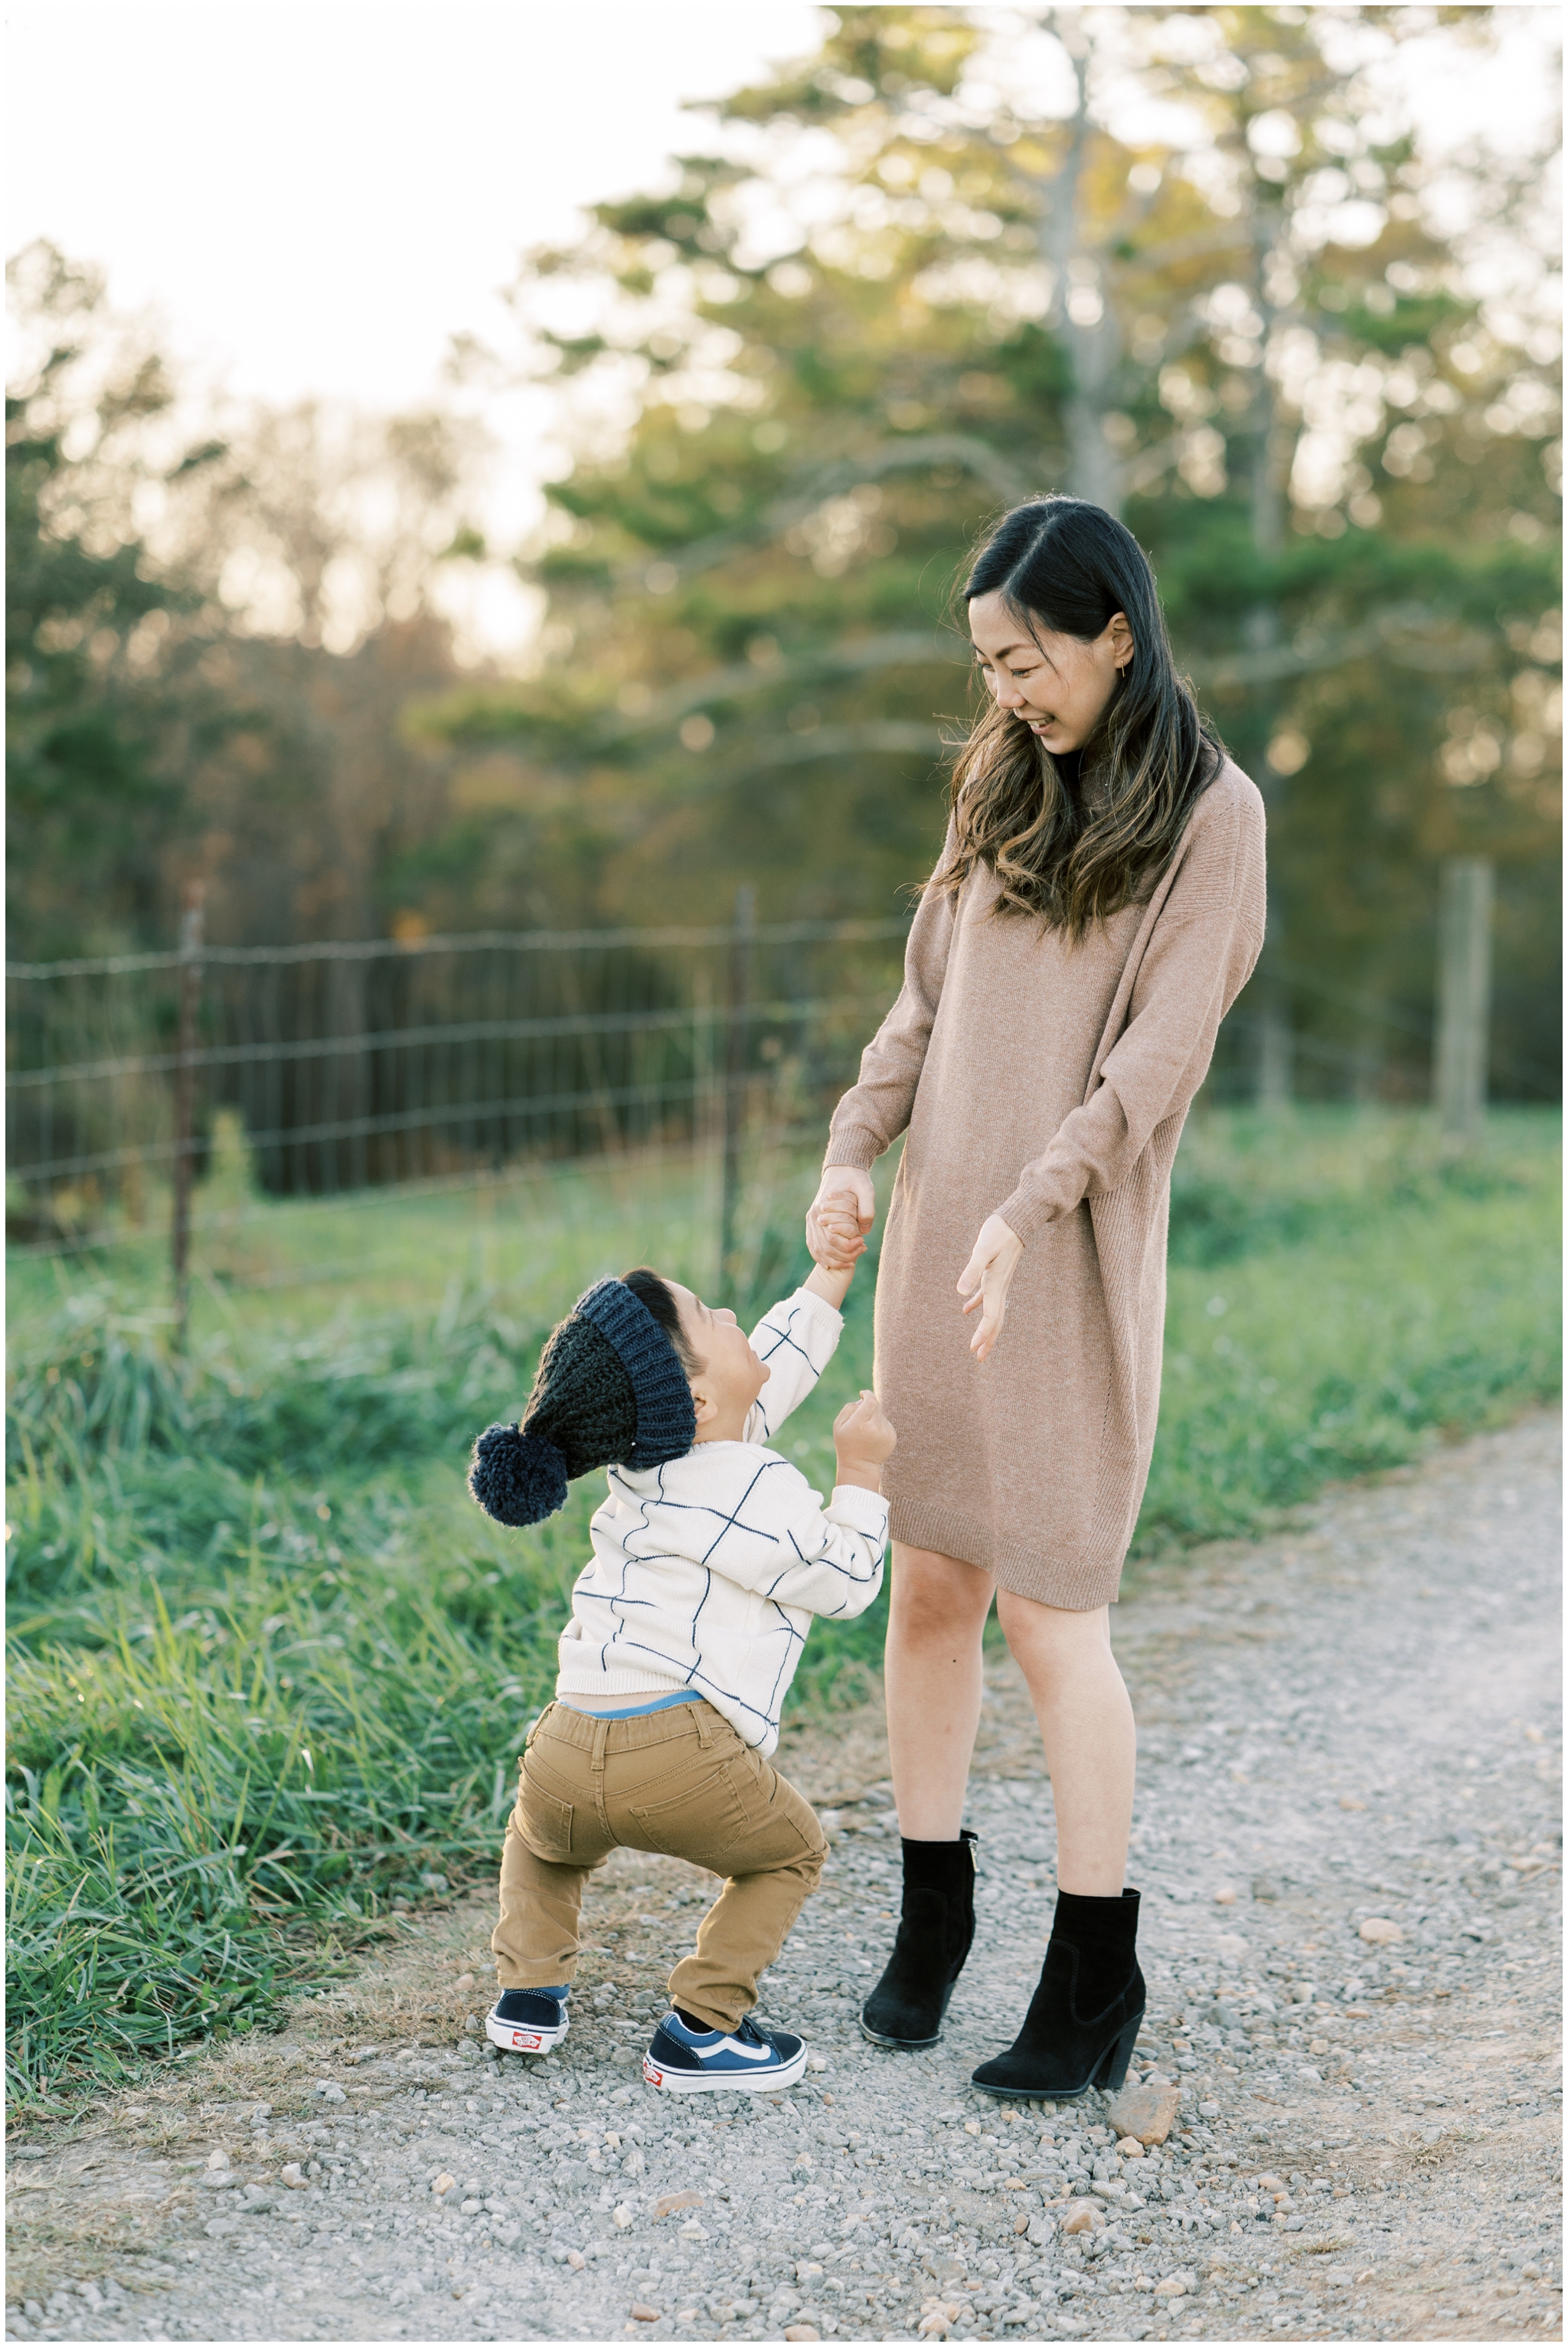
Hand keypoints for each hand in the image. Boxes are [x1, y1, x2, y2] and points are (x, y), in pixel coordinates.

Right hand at [808, 1166, 874, 1269]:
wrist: (842, 1169)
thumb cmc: (855, 1179)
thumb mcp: (866, 1189)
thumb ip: (867, 1209)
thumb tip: (864, 1230)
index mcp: (823, 1208)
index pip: (832, 1238)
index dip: (848, 1247)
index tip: (864, 1245)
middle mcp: (814, 1216)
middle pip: (824, 1247)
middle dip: (842, 1256)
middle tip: (859, 1255)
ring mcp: (811, 1220)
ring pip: (817, 1249)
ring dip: (832, 1260)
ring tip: (850, 1263)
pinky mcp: (813, 1222)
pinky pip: (813, 1244)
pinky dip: (820, 1256)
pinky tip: (831, 1264)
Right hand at [832, 1388, 895, 1487]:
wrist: (860, 1466)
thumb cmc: (846, 1444)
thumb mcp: (839, 1425)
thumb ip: (849, 1408)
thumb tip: (862, 1400)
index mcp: (860, 1423)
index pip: (871, 1401)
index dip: (867, 1394)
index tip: (863, 1394)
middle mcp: (875, 1427)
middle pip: (877, 1406)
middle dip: (869, 1406)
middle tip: (861, 1417)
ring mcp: (885, 1433)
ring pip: (882, 1415)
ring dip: (874, 1418)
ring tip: (866, 1431)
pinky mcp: (892, 1437)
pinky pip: (886, 1423)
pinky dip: (880, 1426)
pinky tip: (873, 1437)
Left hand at [957, 1214, 1023, 1362]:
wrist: (1016, 1220)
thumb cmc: (999, 1232)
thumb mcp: (982, 1249)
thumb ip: (971, 1270)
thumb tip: (960, 1293)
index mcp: (995, 1285)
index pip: (990, 1317)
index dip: (983, 1334)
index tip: (974, 1349)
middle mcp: (1000, 1287)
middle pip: (995, 1321)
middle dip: (988, 1340)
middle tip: (979, 1358)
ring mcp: (999, 1282)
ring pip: (993, 1312)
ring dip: (986, 1329)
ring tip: (977, 1344)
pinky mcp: (995, 1274)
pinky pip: (987, 1297)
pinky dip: (977, 1307)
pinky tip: (965, 1310)